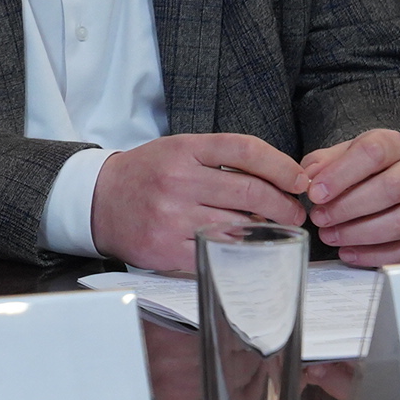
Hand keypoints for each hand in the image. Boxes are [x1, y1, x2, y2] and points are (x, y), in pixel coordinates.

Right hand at [90, 134, 309, 272]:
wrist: (98, 201)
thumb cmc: (146, 174)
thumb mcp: (179, 150)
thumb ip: (220, 159)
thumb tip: (275, 180)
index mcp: (184, 149)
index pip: (246, 150)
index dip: (282, 165)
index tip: (300, 180)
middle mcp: (179, 179)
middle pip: (251, 190)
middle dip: (285, 204)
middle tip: (297, 212)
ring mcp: (172, 215)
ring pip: (239, 223)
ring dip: (266, 228)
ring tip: (275, 228)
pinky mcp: (167, 247)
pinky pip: (217, 250)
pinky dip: (238, 249)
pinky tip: (246, 245)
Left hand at [300, 129, 399, 264]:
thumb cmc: (369, 169)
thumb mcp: (344, 155)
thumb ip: (323, 164)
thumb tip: (308, 179)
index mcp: (394, 145)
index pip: (373, 153)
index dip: (341, 175)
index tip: (315, 193)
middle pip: (391, 189)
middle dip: (348, 208)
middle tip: (320, 218)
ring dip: (360, 234)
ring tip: (330, 236)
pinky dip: (375, 255)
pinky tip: (350, 252)